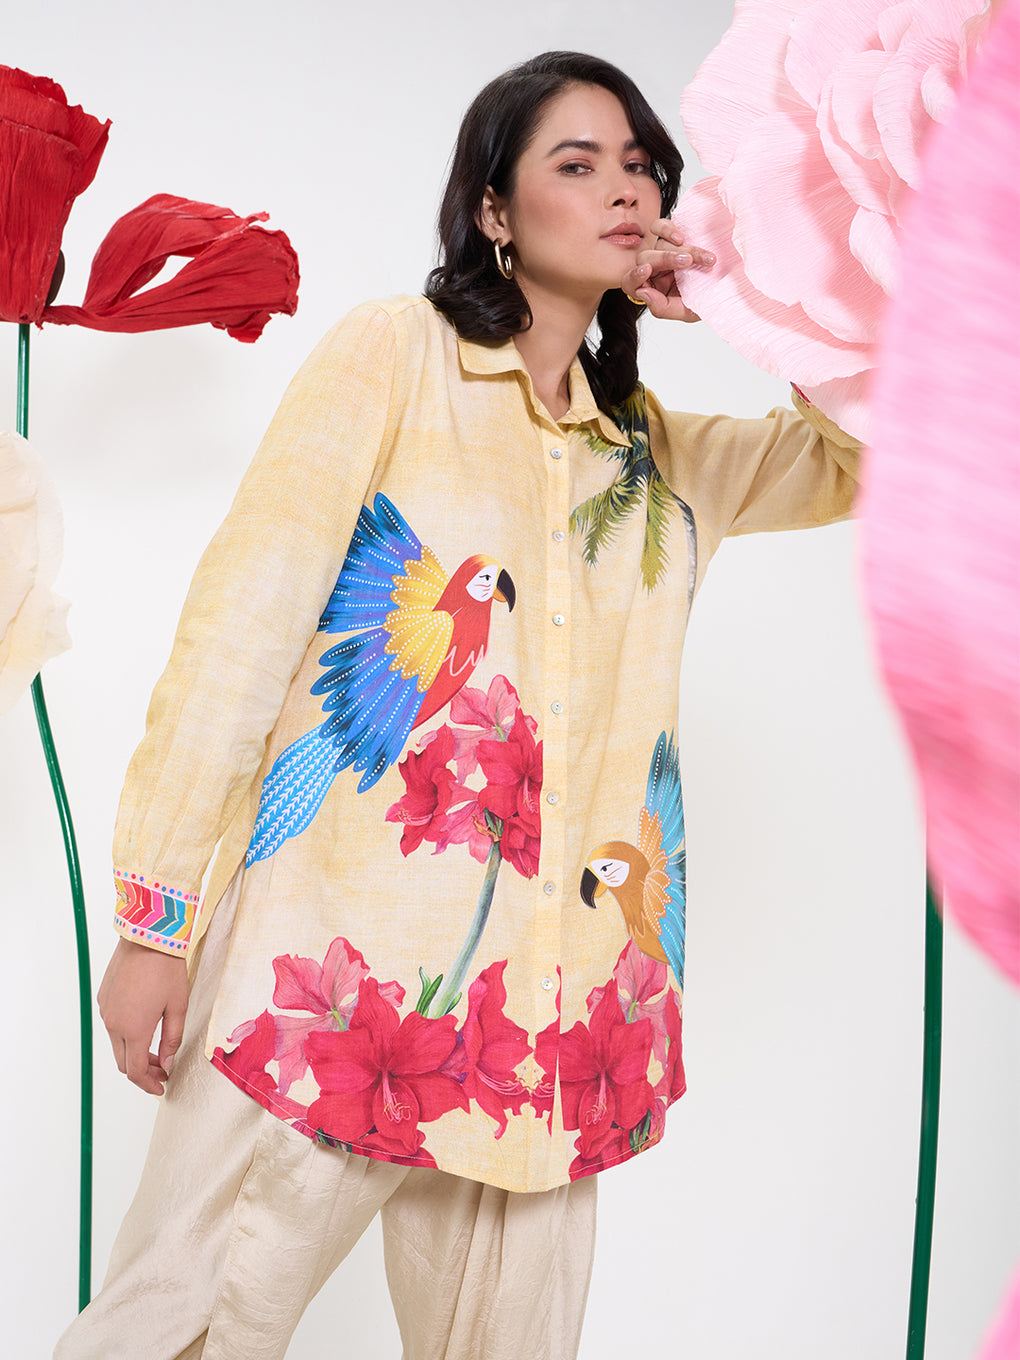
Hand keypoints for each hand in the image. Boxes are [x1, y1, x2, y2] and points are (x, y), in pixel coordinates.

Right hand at [97, 937, 189, 1094]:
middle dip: (142, 1071)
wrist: (147, 937)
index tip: (161, 1087)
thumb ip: (172, 1040)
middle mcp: (113, 1024)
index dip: (148, 1084)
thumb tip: (166, 1064)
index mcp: (133, 1030)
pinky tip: (143, 1026)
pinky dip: (125, 1034)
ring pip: (116, 1044)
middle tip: (161, 1070)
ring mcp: (105, 1010)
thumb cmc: (166, 969)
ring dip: (133, 1052)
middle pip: (123, 1061)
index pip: (134, 1071)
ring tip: (155, 1050)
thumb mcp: (178, 1007)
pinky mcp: (103, 998)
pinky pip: (111, 1024)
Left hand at [622, 218, 714, 321]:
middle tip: (688, 262)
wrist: (727, 285)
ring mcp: (661, 251)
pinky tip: (681, 238)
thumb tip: (642, 292)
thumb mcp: (685, 311)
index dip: (635, 276)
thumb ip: (661, 308)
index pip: (630, 282)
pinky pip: (659, 227)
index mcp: (651, 289)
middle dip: (666, 260)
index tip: (646, 271)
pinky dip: (667, 230)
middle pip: (645, 259)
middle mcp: (653, 269)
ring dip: (679, 251)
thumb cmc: (705, 300)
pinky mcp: (671, 236)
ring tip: (699, 258)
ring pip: (657, 245)